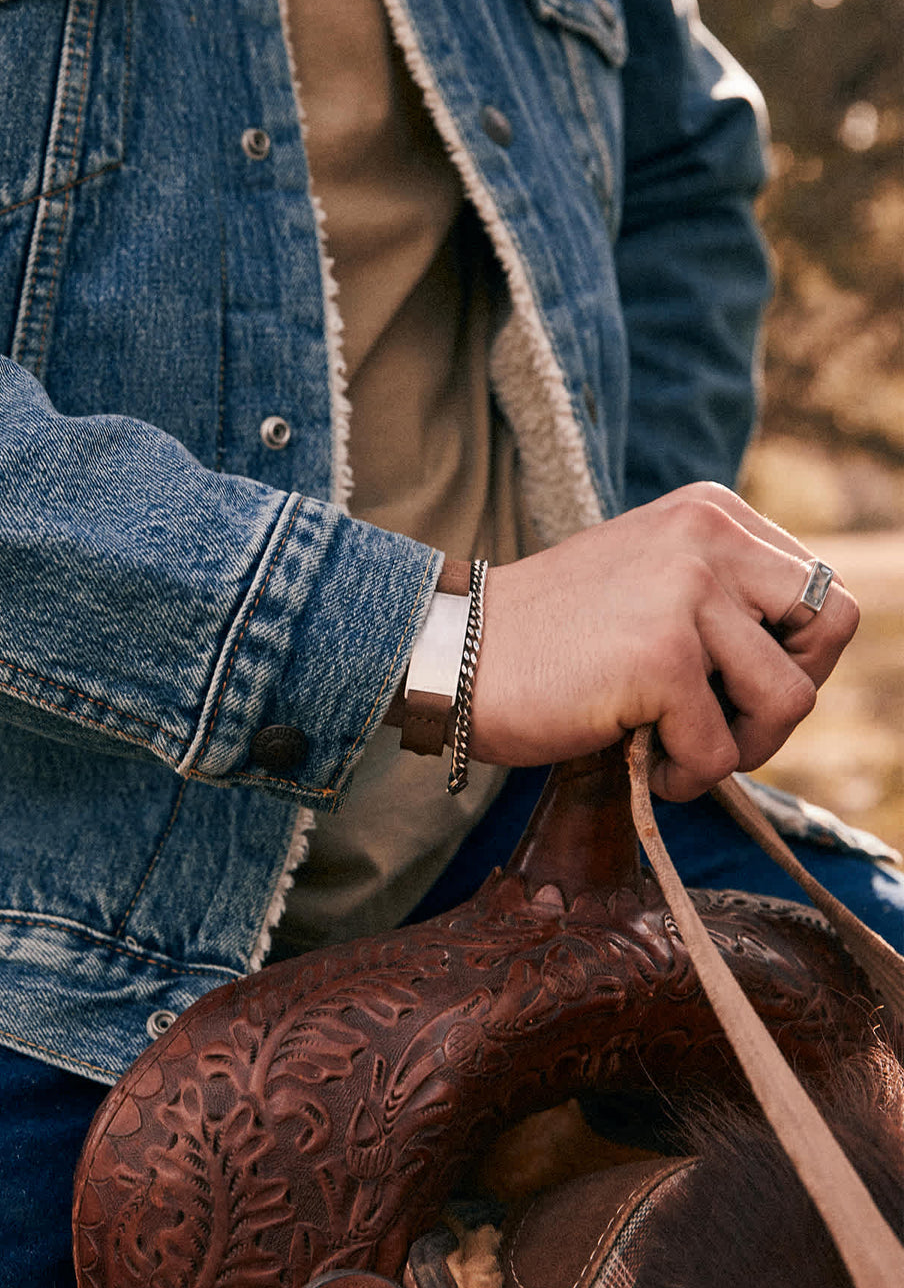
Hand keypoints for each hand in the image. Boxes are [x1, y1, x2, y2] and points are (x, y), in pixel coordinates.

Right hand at [469, 482, 858, 800]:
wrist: (453, 654)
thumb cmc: (548, 637)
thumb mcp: (649, 579)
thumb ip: (721, 594)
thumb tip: (804, 663)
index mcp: (710, 512)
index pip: (821, 588)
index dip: (795, 655)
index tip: (735, 685)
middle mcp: (707, 536)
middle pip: (834, 627)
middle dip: (789, 693)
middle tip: (728, 722)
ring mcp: (687, 594)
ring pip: (790, 698)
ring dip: (743, 744)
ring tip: (681, 749)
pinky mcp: (663, 658)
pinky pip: (722, 748)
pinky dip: (688, 775)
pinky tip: (643, 761)